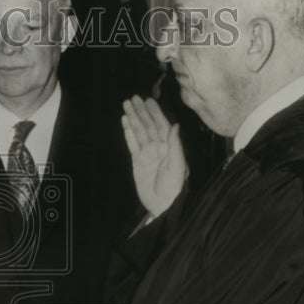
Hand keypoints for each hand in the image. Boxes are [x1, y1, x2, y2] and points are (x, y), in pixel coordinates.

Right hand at [121, 95, 187, 217]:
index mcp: (170, 146)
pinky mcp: (138, 161)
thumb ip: (175, 145)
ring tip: (126, 105)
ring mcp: (147, 153)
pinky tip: (125, 122)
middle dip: (141, 112)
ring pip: (139, 132)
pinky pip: (132, 143)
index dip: (155, 112)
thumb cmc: (175, 188)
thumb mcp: (178, 166)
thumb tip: (175, 126)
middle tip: (133, 98)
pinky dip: (128, 132)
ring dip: (133, 118)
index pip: (162, 125)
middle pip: (148, 125)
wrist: (163, 205)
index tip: (148, 101)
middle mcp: (159, 147)